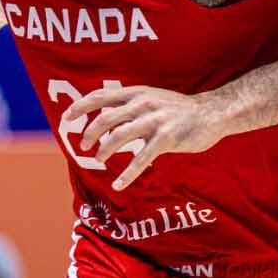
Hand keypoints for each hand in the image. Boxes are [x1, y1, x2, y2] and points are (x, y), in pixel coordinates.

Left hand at [63, 86, 226, 190]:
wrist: (212, 113)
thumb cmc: (178, 109)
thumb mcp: (152, 98)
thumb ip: (130, 105)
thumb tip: (105, 116)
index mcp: (136, 93)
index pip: (100, 96)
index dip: (80, 107)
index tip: (66, 118)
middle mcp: (143, 104)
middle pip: (106, 118)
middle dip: (89, 134)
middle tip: (83, 147)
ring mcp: (155, 120)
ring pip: (120, 136)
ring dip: (105, 150)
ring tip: (99, 160)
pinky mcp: (167, 138)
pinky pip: (142, 158)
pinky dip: (128, 173)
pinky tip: (118, 184)